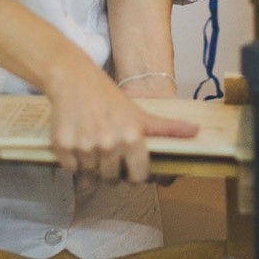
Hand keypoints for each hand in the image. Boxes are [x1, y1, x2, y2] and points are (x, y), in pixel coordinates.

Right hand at [45, 57, 196, 182]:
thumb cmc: (109, 98)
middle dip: (111, 169)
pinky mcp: (63, 146)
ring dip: (92, 165)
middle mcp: (109, 143)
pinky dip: (73, 160)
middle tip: (108, 148)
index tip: (129, 165)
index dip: (134, 174)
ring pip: (90, 175)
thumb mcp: (140, 113)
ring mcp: (85, 146)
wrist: (73, 78)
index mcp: (132, 137)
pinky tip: (78, 139)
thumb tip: (196, 132)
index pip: (138, 178)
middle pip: (112, 179)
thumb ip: (167, 128)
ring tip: (92, 140)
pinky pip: (71, 168)